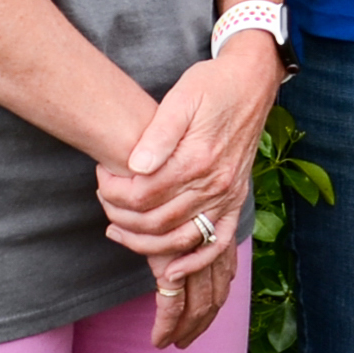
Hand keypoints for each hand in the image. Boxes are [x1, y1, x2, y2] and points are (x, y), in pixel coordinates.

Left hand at [99, 38, 279, 342]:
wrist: (252, 82)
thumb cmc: (212, 85)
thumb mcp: (182, 97)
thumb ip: (159, 133)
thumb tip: (135, 165)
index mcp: (197, 158)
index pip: (143, 193)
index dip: (114, 192)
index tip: (101, 178)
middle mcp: (215, 183)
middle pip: (157, 220)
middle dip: (121, 217)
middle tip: (104, 202)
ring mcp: (228, 195)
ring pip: (181, 237)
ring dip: (146, 244)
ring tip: (118, 231)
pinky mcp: (235, 200)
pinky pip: (218, 242)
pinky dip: (194, 262)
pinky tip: (171, 271)